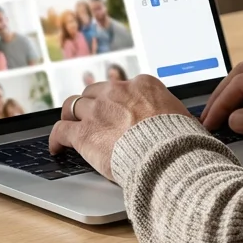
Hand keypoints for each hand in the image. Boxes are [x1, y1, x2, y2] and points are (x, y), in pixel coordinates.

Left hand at [49, 75, 190, 180]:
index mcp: (144, 85)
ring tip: (69, 125)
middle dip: (92, 104)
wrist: (167, 156)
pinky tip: (56, 147)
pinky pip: (60, 130)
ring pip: (74, 105)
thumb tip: (187, 125)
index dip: (117, 99)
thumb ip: (175, 117)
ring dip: (71, 115)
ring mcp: (98, 111)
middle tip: (90, 116)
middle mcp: (118, 92)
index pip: (123, 86)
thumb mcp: (184, 118)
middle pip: (95, 91)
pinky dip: (56, 138)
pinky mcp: (84, 133)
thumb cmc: (181, 142)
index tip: (117, 108)